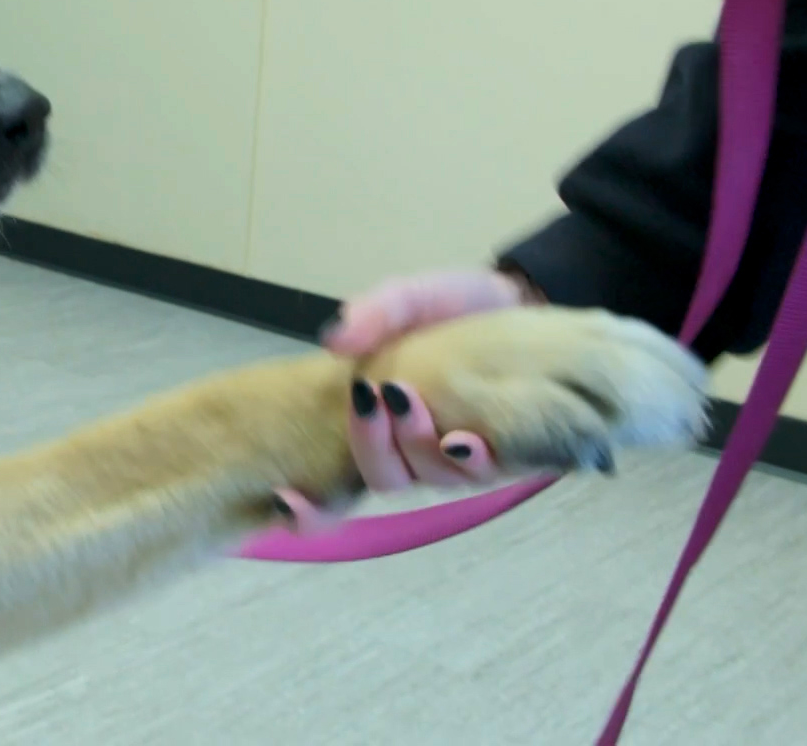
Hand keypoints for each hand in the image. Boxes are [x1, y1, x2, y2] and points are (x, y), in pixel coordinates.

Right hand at [315, 270, 538, 491]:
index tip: (284, 498)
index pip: (336, 482)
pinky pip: (482, 473)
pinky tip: (465, 439)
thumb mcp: (409, 299)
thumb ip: (375, 313)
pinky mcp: (507, 450)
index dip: (307, 509)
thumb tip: (333, 341)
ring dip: (415, 446)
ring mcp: (459, 454)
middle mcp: (416, 449)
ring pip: (427, 478)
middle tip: (368, 394)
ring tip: (408, 399)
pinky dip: (468, 460)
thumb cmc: (454, 306)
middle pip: (382, 477)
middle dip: (370, 445)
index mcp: (380, 423)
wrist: (522, 296)